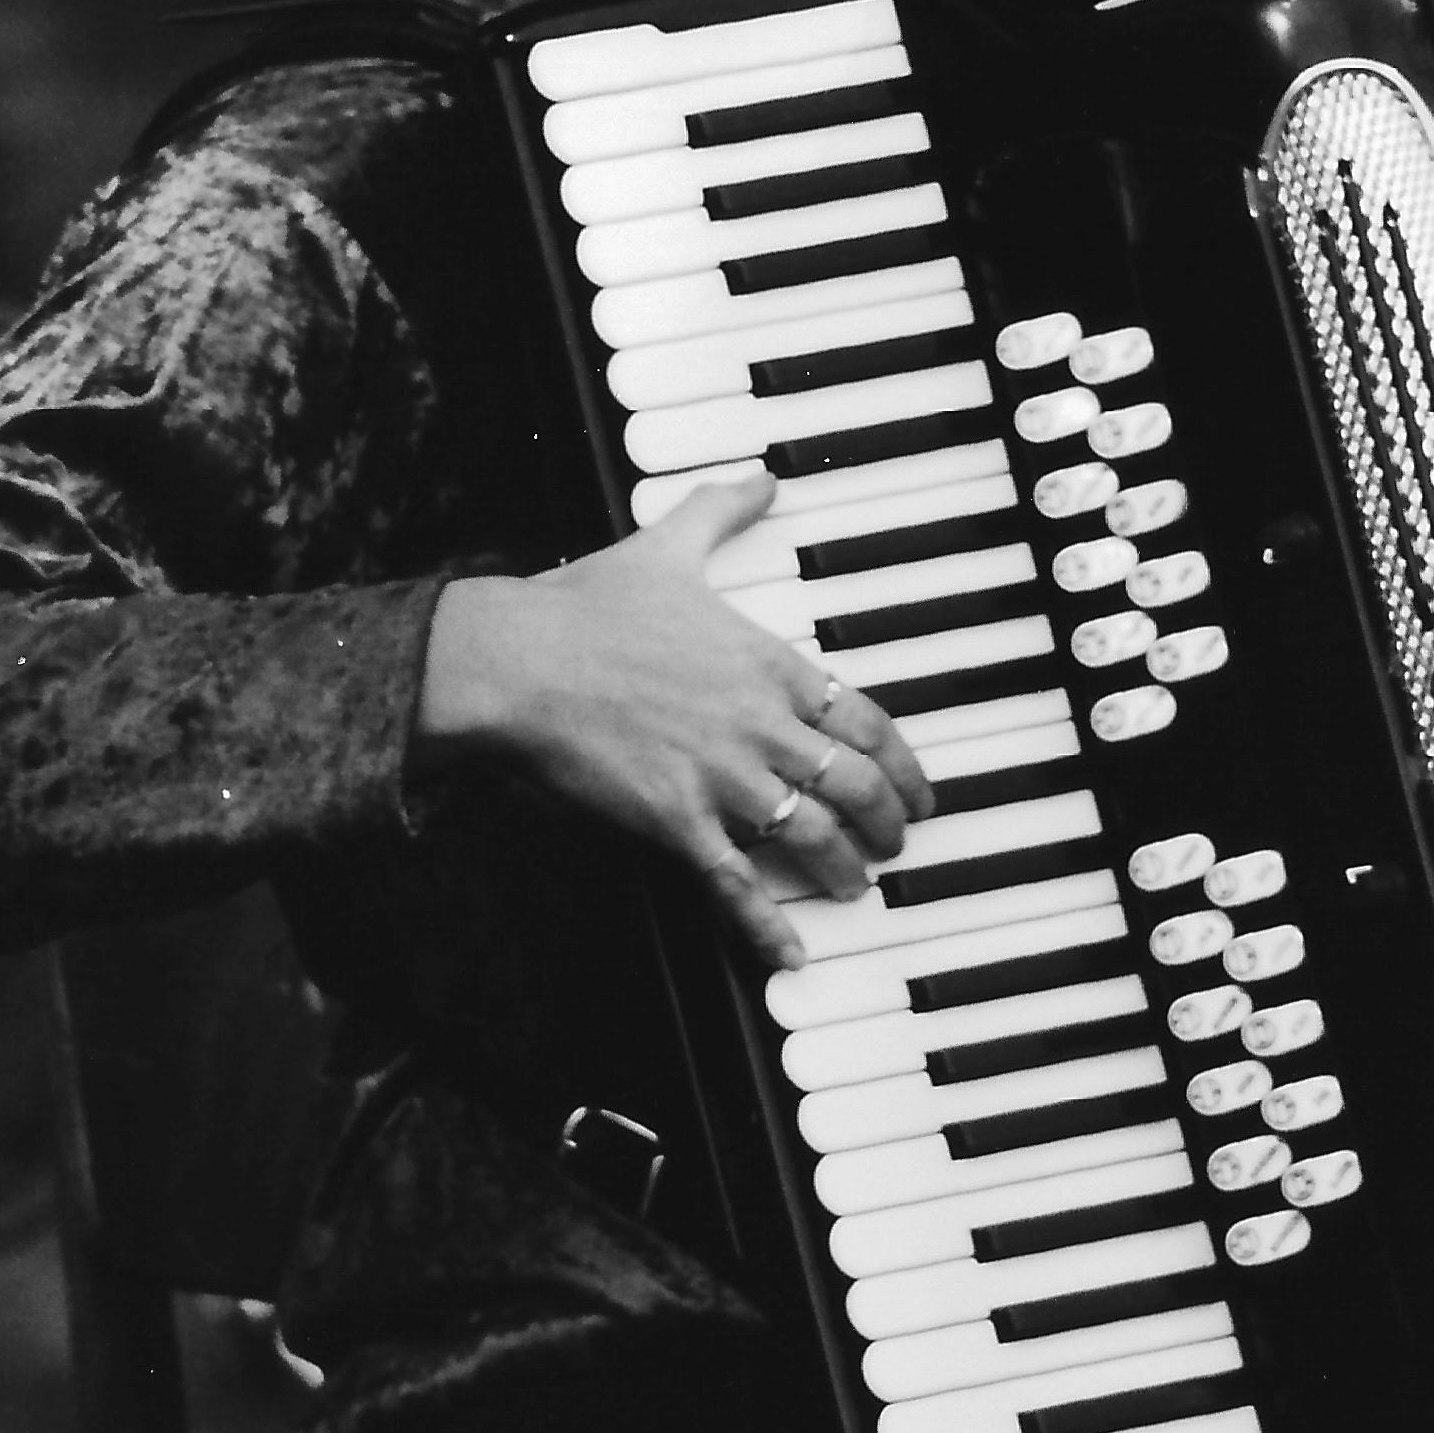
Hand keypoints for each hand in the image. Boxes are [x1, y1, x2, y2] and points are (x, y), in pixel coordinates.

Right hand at [415, 472, 933, 972]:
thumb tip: (762, 478)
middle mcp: (760, 725)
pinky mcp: (676, 822)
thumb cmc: (584, 606)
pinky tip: (793, 954)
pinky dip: (769, 925)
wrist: (515, 662)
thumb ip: (722, 509)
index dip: (902, 763)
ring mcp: (722, 778)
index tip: (918, 787)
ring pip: (813, 836)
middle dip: (888, 821)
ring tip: (857, 887)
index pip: (865, 720)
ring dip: (844, 868)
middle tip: (898, 842)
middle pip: (855, 785)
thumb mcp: (666, 544)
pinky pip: (737, 884)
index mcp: (767, 665)